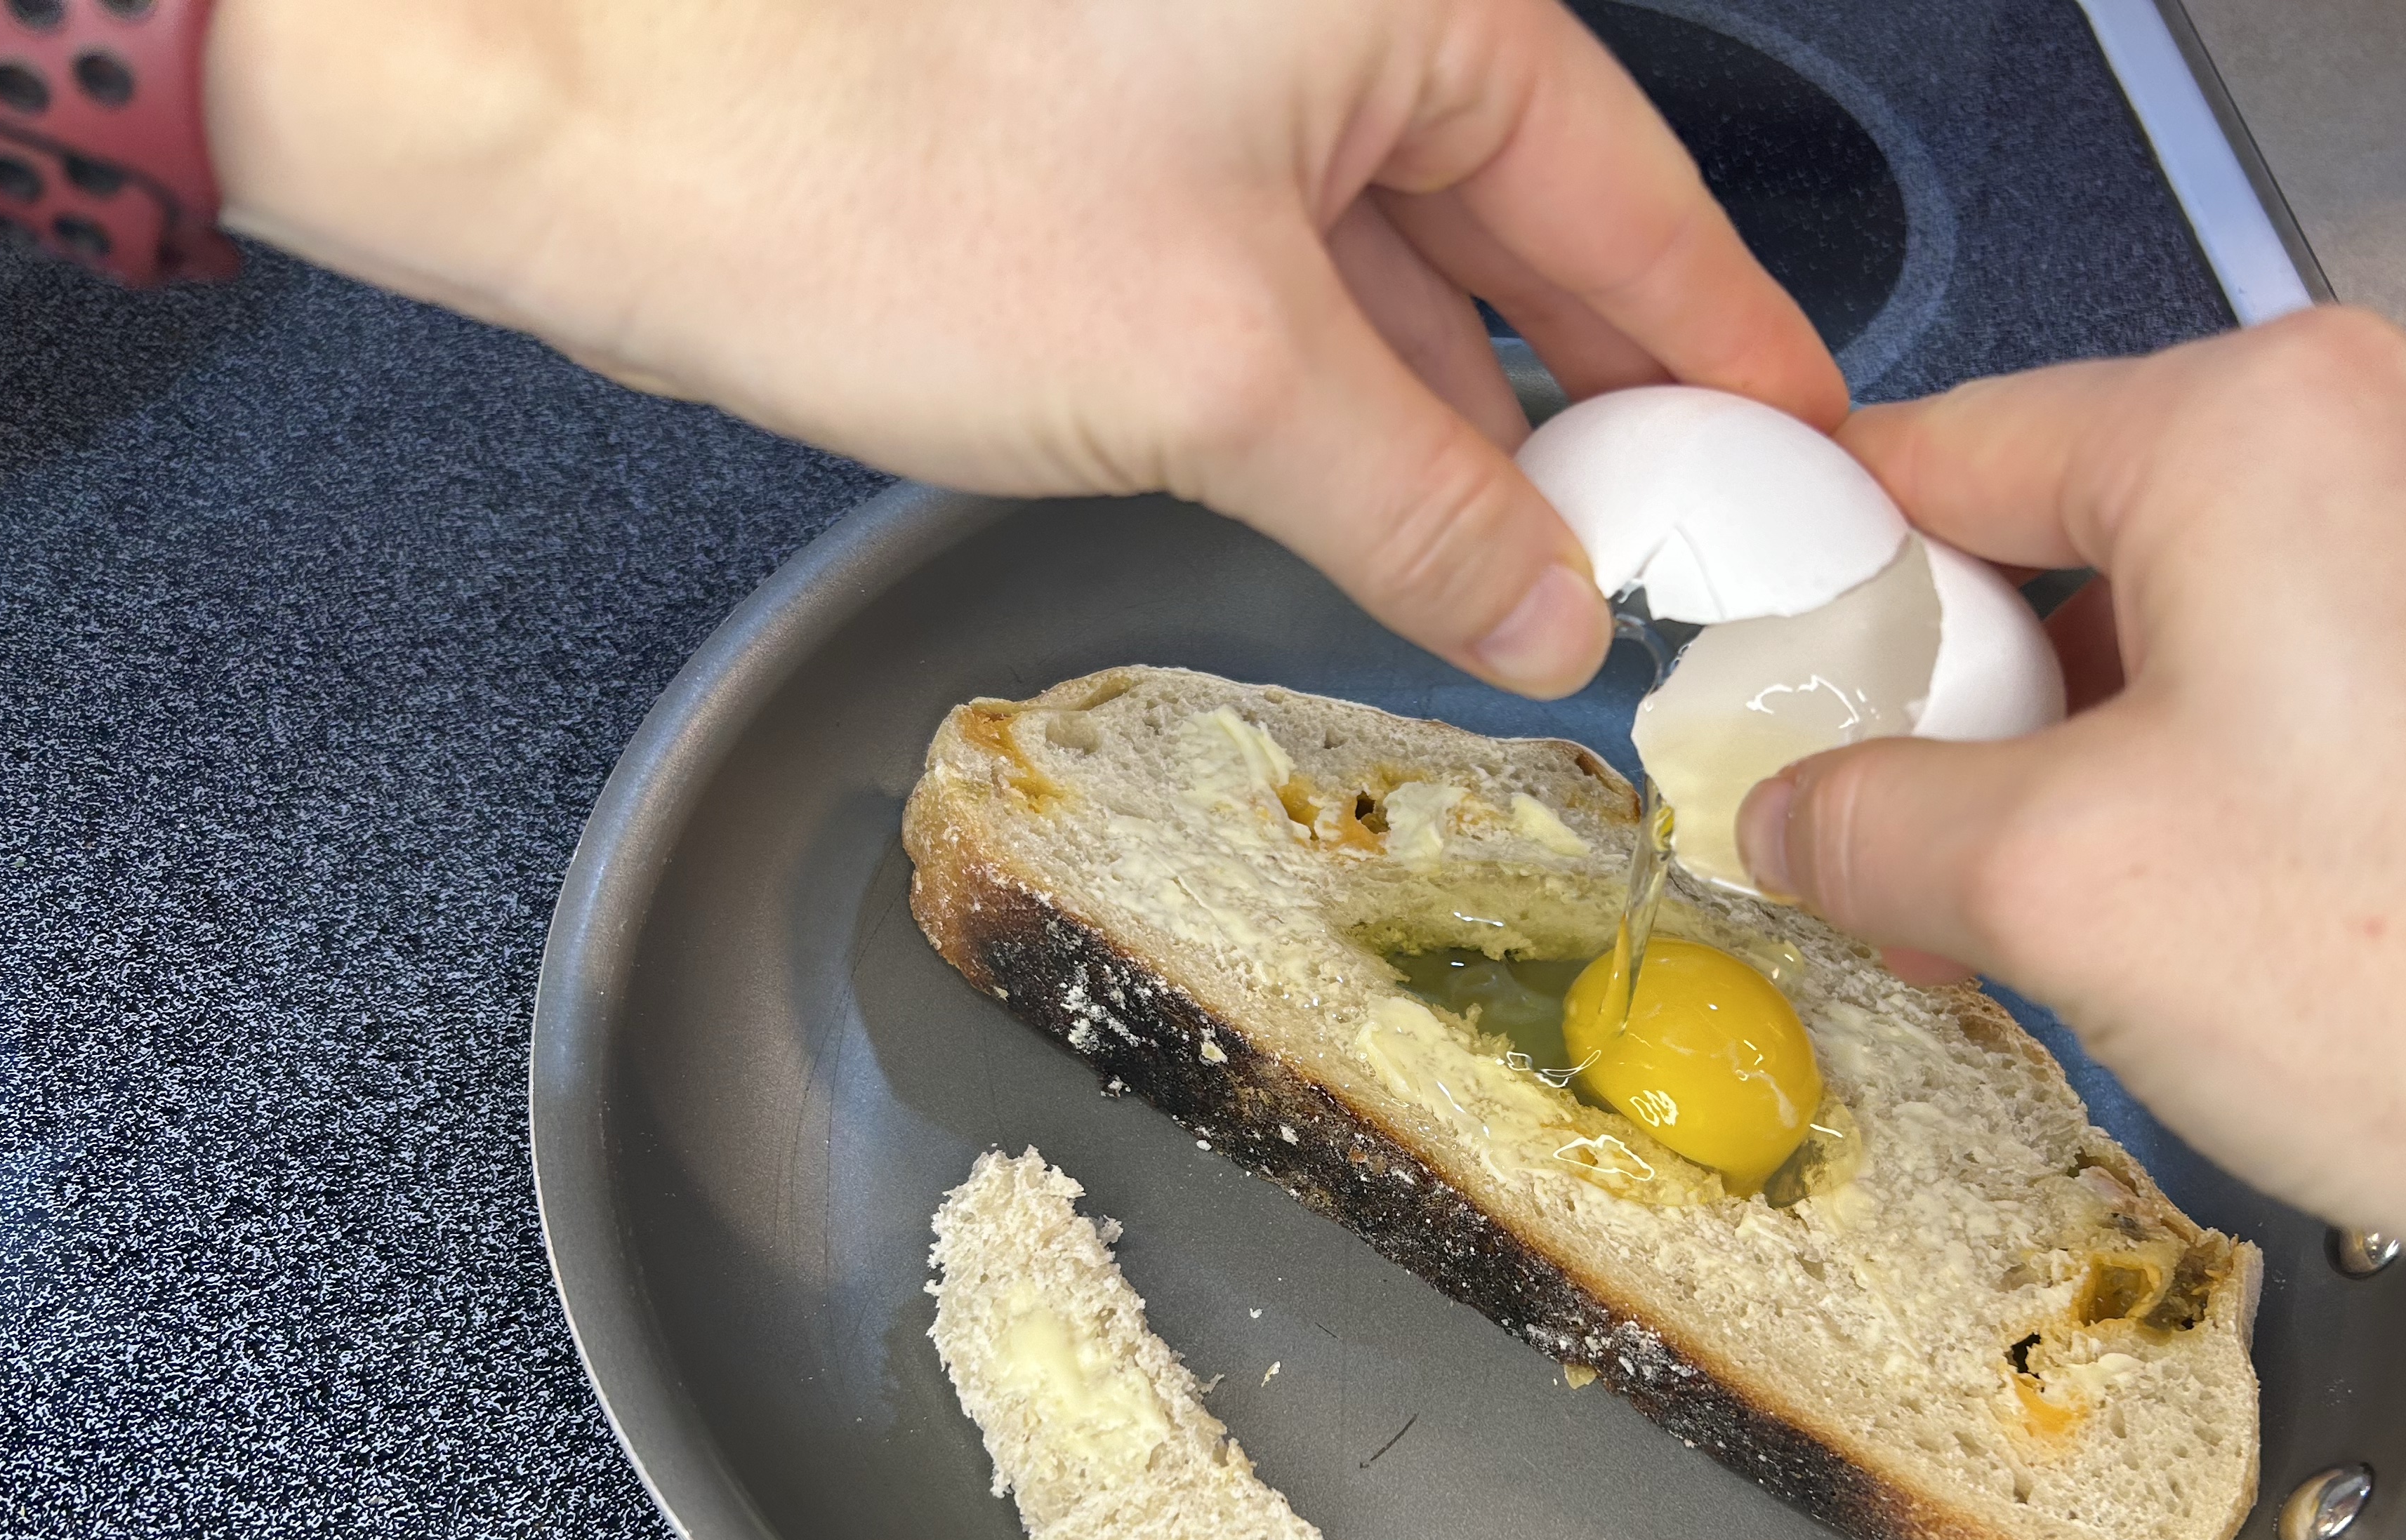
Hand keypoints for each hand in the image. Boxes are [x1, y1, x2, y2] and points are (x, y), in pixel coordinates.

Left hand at [199, 0, 1845, 698]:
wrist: (592, 125)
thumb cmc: (885, 175)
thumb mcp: (1220, 374)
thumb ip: (1421, 504)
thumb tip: (1553, 613)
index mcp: (1411, 5)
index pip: (1638, 205)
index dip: (1732, 362)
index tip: (1813, 477)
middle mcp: (1334, 24)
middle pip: (1536, 239)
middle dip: (1609, 413)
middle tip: (1701, 570)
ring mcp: (1219, 94)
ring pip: (1410, 283)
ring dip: (1473, 434)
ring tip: (1562, 583)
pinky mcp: (1119, 171)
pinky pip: (1296, 301)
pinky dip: (1353, 412)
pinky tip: (1400, 520)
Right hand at [1735, 308, 2405, 1433]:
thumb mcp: (2051, 894)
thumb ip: (1865, 824)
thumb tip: (1790, 813)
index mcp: (2268, 420)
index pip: (1950, 446)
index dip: (1830, 578)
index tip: (1780, 691)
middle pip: (2086, 529)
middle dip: (1982, 698)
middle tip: (1928, 853)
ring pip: (2218, 604)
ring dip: (2111, 745)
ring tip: (2090, 914)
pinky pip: (2343, 659)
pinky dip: (2248, 760)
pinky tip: (2240, 907)